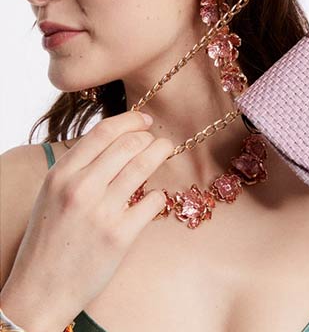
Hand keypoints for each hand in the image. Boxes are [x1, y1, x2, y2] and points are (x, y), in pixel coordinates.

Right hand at [1, 111, 172, 328]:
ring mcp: (101, 212)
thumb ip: (80, 166)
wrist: (39, 291)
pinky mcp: (120, 235)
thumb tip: (119, 137)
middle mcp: (80, 188)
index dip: (131, 120)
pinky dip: (159, 194)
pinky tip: (154, 197)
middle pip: (129, 144)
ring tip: (165, 151)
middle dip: (150, 137)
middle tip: (158, 141)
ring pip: (144, 165)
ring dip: (161, 153)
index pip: (104, 131)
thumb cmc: (50, 237)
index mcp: (61, 174)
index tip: (145, 120)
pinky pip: (154, 200)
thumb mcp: (52, 193)